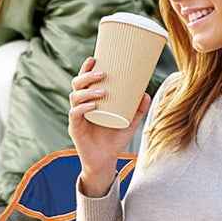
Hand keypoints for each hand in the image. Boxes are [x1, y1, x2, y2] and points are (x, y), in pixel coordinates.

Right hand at [68, 56, 147, 195]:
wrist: (105, 162)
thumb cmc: (114, 140)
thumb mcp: (129, 123)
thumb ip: (137, 110)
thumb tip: (146, 93)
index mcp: (89, 100)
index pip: (84, 80)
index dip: (86, 68)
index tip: (94, 58)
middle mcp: (80, 105)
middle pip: (76, 85)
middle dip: (87, 77)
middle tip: (103, 74)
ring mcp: (77, 116)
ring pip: (74, 97)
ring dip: (88, 92)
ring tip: (102, 92)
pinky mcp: (75, 128)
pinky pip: (75, 114)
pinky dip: (83, 108)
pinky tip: (93, 106)